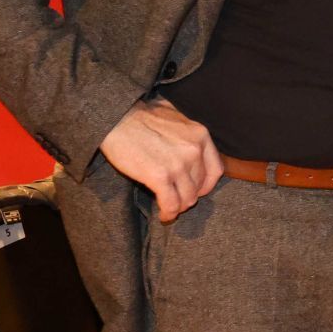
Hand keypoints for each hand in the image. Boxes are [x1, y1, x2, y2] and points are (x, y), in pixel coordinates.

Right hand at [99, 98, 222, 221]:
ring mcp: (178, 165)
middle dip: (188, 195)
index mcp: (201, 136)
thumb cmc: (142, 115)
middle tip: (177, 199)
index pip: (215, 170)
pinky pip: (171, 204)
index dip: (206, 185)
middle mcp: (194, 150)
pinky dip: (168, 214)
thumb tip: (193, 146)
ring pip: (187, 198)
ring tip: (170, 209)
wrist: (116, 117)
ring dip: (179, 206)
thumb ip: (189, 134)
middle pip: (200, 186)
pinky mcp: (160, 177)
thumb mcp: (177, 118)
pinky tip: (164, 216)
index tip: (196, 189)